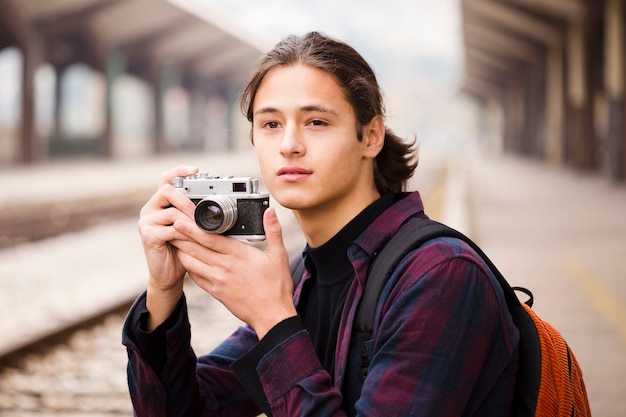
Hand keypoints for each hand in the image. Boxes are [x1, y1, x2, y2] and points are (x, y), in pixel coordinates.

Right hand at [137, 165, 197, 329]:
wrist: (170, 276)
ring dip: (191, 218)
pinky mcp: (148, 236)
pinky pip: (170, 229)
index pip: (166, 179)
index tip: (196, 169)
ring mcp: (147, 222)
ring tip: (205, 226)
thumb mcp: (192, 228)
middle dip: (188, 199)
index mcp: (160, 203)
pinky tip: (197, 237)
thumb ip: (197, 214)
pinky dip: (186, 233)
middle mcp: (150, 209)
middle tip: (204, 209)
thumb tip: (222, 199)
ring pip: (171, 211)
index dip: (179, 171)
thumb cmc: (184, 250)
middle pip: (167, 191)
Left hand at [172, 207, 296, 338]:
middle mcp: (225, 267)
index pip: (209, 238)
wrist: (271, 316)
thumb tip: (270, 212)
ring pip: (192, 263)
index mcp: (239, 254)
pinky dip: (189, 267)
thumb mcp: (279, 256)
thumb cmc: (276, 286)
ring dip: (182, 251)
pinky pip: (196, 277)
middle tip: (170, 225)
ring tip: (174, 240)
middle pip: (196, 248)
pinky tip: (186, 260)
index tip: (180, 219)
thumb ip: (273, 231)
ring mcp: (218, 281)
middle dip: (181, 236)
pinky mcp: (216, 292)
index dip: (192, 228)